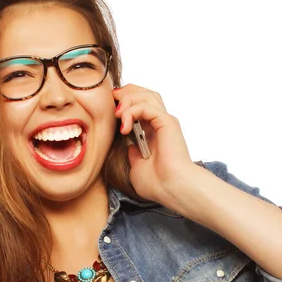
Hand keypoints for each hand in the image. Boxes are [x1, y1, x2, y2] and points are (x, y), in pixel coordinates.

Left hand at [113, 84, 200, 205]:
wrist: (172, 189)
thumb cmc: (158, 184)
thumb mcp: (137, 167)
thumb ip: (133, 154)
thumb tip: (129, 146)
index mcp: (154, 133)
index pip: (140, 105)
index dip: (125, 102)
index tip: (110, 109)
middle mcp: (160, 124)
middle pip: (144, 94)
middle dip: (126, 93)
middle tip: (111, 100)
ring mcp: (164, 122)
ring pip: (146, 95)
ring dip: (128, 100)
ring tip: (117, 114)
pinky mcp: (167, 122)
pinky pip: (146, 106)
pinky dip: (132, 111)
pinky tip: (124, 126)